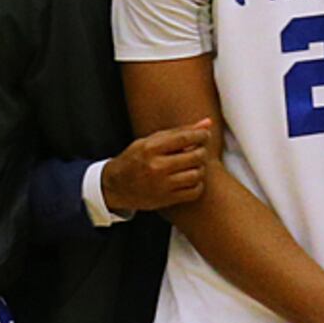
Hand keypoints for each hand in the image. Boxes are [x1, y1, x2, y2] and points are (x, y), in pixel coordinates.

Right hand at [98, 121, 214, 214]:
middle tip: (198, 151)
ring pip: (197, 174)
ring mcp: (162, 185)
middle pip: (195, 156)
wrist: (116, 186)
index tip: (204, 135)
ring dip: (200, 168)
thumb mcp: (150, 141)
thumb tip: (207, 123)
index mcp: (151, 148)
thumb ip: (179, 132)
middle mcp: (156, 167)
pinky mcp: (166, 199)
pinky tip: (191, 179)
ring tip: (194, 165)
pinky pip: (194, 191)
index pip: (185, 138)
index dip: (201, 135)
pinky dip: (198, 184)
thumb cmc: (136, 159)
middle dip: (202, 151)